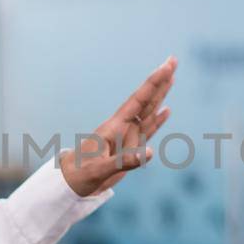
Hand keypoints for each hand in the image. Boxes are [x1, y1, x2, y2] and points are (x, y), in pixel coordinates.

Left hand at [60, 56, 176, 196]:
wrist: (71, 183)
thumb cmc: (81, 174)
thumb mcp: (100, 170)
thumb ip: (125, 161)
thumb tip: (150, 152)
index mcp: (114, 127)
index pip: (138, 100)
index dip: (153, 83)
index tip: (166, 66)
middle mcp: (122, 127)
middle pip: (146, 100)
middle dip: (160, 81)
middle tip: (173, 60)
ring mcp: (126, 136)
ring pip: (148, 111)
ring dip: (161, 95)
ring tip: (172, 77)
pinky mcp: (130, 148)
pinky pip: (148, 130)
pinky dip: (158, 120)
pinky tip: (167, 110)